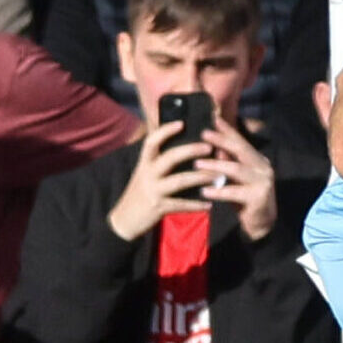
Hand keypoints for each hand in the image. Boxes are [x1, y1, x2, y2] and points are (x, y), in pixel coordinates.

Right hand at [106, 120, 215, 239]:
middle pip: (170, 157)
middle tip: (209, 147)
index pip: (152, 141)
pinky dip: (196, 204)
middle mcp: (147, 174)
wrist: (125, 220)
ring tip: (217, 176)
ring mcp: (153, 190)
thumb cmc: (141, 192)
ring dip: (200, 177)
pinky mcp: (158, 207)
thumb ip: (159, 162)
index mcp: (145, 163)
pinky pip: (181, 204)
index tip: (181, 123)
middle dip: (191, 150)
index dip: (166, 131)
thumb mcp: (146, 174)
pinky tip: (209, 204)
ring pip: (180, 181)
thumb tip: (184, 148)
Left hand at [197, 118, 278, 240]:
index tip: (213, 118)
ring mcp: (263, 182)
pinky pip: (235, 192)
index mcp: (257, 159)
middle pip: (241, 149)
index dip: (227, 129)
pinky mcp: (259, 197)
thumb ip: (228, 162)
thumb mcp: (235, 178)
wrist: (261, 224)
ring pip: (236, 169)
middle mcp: (263, 167)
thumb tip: (212, 146)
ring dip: (215, 166)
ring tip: (197, 164)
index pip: (241, 141)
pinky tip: (204, 191)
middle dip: (221, 140)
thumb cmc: (245, 199)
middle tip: (203, 134)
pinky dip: (218, 191)